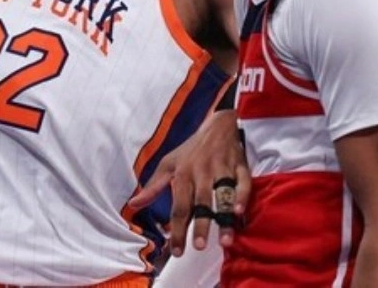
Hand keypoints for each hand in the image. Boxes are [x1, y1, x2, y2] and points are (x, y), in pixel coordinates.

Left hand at [127, 110, 249, 256]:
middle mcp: (202, 172)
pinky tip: (240, 212)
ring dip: (224, 217)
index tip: (177, 251)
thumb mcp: (168, 164)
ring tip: (225, 240)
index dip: (178, 230)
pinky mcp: (240, 166)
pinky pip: (243, 182)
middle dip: (201, 225)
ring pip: (223, 195)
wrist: (219, 125)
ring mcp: (222, 169)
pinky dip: (242, 196)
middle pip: (201, 202)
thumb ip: (153, 187)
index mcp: (183, 174)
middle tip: (199, 247)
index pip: (179, 207)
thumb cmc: (191, 149)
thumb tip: (133, 205)